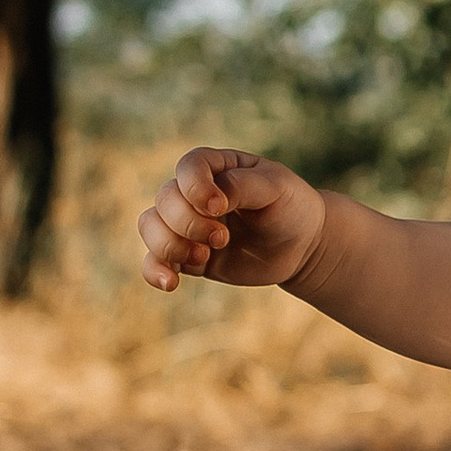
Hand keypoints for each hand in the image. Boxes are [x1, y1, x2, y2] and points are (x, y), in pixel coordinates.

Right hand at [137, 145, 324, 294]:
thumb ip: (241, 186)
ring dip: (170, 245)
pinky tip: (171, 284)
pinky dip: (155, 271)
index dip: (195, 188)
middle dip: (190, 223)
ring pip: (150, 226)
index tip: (220, 208)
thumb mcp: (277, 188)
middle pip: (166, 200)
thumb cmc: (290, 206)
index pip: (189, 167)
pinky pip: (153, 260)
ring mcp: (187, 224)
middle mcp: (194, 193)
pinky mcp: (186, 255)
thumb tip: (209, 201)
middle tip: (223, 238)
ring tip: (205, 256)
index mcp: (217, 167)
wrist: (301, 245)